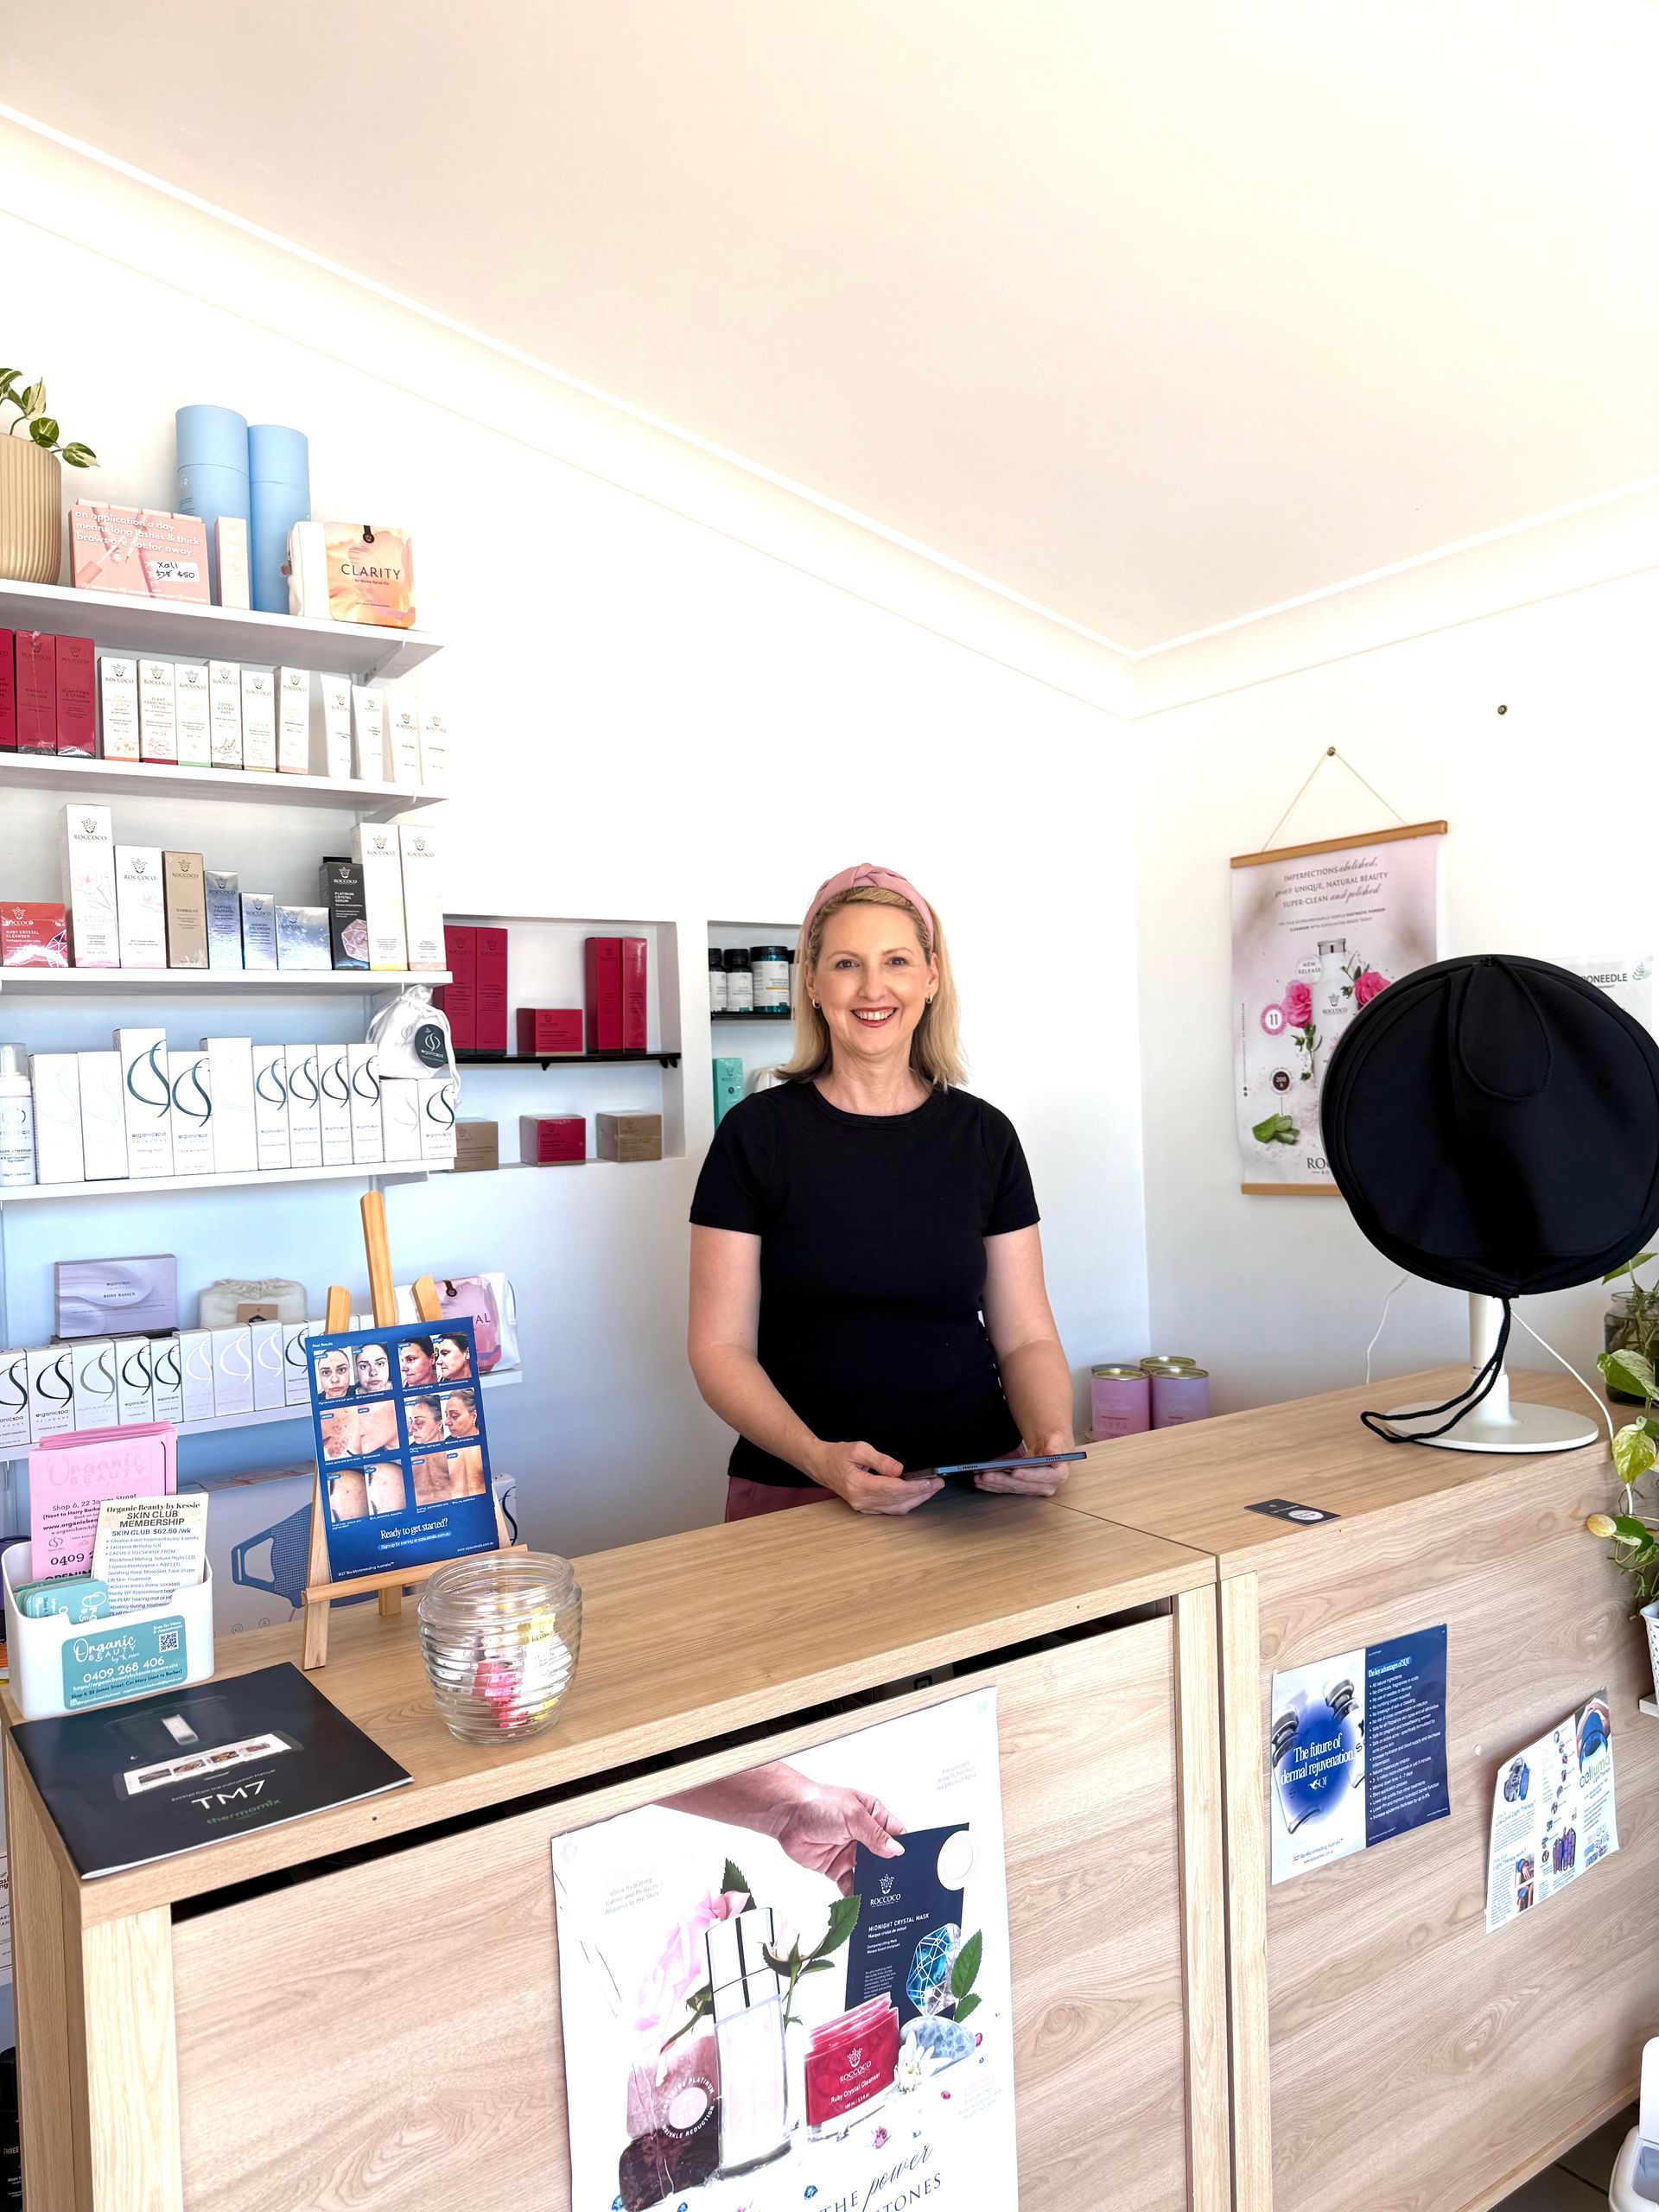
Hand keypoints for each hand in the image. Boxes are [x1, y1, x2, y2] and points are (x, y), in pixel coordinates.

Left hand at [769, 1777, 906, 1894]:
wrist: (787, 1815)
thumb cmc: (818, 1803)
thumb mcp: (852, 1815)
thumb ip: (875, 1834)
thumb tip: (897, 1850)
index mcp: (873, 1815)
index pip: (896, 1835)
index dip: (905, 1850)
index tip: (914, 1866)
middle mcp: (864, 1835)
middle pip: (884, 1859)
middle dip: (891, 1873)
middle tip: (901, 1889)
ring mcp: (851, 1853)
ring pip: (869, 1874)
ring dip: (875, 1885)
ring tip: (885, 1900)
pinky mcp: (836, 1868)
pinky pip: (851, 1885)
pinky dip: (856, 1895)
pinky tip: (862, 1903)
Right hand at [811, 1440, 941, 1514]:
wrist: (821, 1465)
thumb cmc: (837, 1455)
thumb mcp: (859, 1449)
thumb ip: (881, 1460)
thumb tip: (900, 1470)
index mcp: (858, 1485)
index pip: (893, 1489)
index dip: (914, 1486)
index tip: (930, 1481)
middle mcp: (861, 1500)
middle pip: (897, 1501)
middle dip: (921, 1493)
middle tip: (938, 1483)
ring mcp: (863, 1506)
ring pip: (896, 1508)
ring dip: (916, 1500)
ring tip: (932, 1489)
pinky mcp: (865, 1507)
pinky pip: (890, 1509)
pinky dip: (906, 1503)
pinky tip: (916, 1496)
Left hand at [975, 1428, 1075, 1497]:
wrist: (1051, 1451)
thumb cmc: (1054, 1445)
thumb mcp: (1057, 1440)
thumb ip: (1056, 1446)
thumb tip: (1053, 1453)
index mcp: (1058, 1475)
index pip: (1042, 1477)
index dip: (1028, 1475)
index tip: (1015, 1471)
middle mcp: (1047, 1486)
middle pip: (1022, 1484)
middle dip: (1003, 1480)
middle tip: (987, 1475)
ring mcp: (1034, 1489)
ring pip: (1012, 1488)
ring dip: (995, 1483)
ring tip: (980, 1477)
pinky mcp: (1023, 1489)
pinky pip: (1007, 1488)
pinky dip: (994, 1485)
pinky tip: (982, 1482)